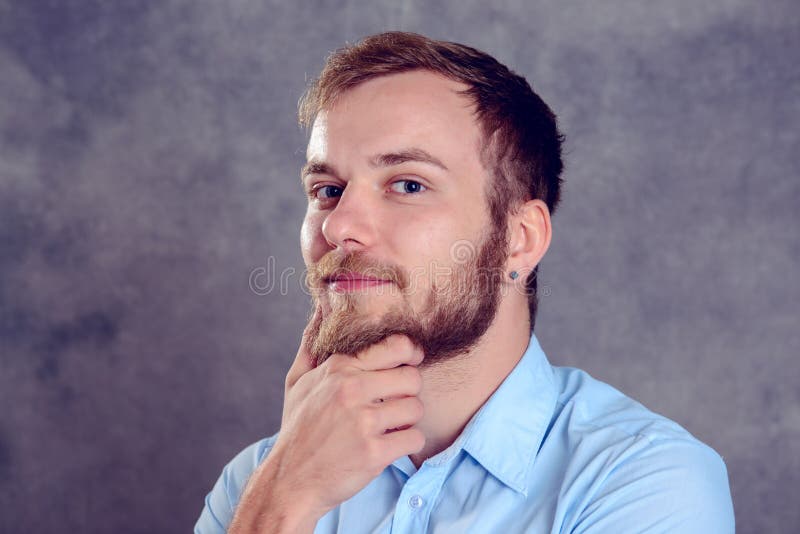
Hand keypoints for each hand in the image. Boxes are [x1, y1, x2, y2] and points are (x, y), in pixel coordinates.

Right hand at [229, 313, 425, 532]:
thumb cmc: (297, 429)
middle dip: (408, 392)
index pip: (397, 347)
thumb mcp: (297, 382)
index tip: (410, 363)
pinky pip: (414, 438)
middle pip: (413, 378)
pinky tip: (388, 446)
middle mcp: (352, 390)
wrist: (289, 481)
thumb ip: (312, 344)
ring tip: (387, 426)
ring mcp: (364, 422)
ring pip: (416, 409)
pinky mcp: (374, 453)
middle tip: (394, 403)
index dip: (411, 354)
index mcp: (339, 369)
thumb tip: (320, 307)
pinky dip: (406, 444)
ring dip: (407, 420)